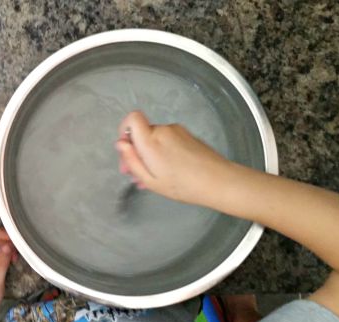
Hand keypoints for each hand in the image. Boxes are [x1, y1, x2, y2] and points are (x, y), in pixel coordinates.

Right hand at [115, 111, 233, 204]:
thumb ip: (132, 160)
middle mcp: (164, 131)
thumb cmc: (184, 185)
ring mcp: (177, 131)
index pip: (132, 118)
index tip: (125, 148)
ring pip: (154, 138)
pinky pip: (167, 140)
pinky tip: (166, 171)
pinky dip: (162, 152)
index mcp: (151, 141)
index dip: (124, 129)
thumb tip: (120, 144)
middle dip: (136, 151)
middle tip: (135, 172)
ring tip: (153, 176)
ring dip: (149, 154)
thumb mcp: (150, 179)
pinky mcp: (187, 135)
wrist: (218, 181)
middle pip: (142, 132)